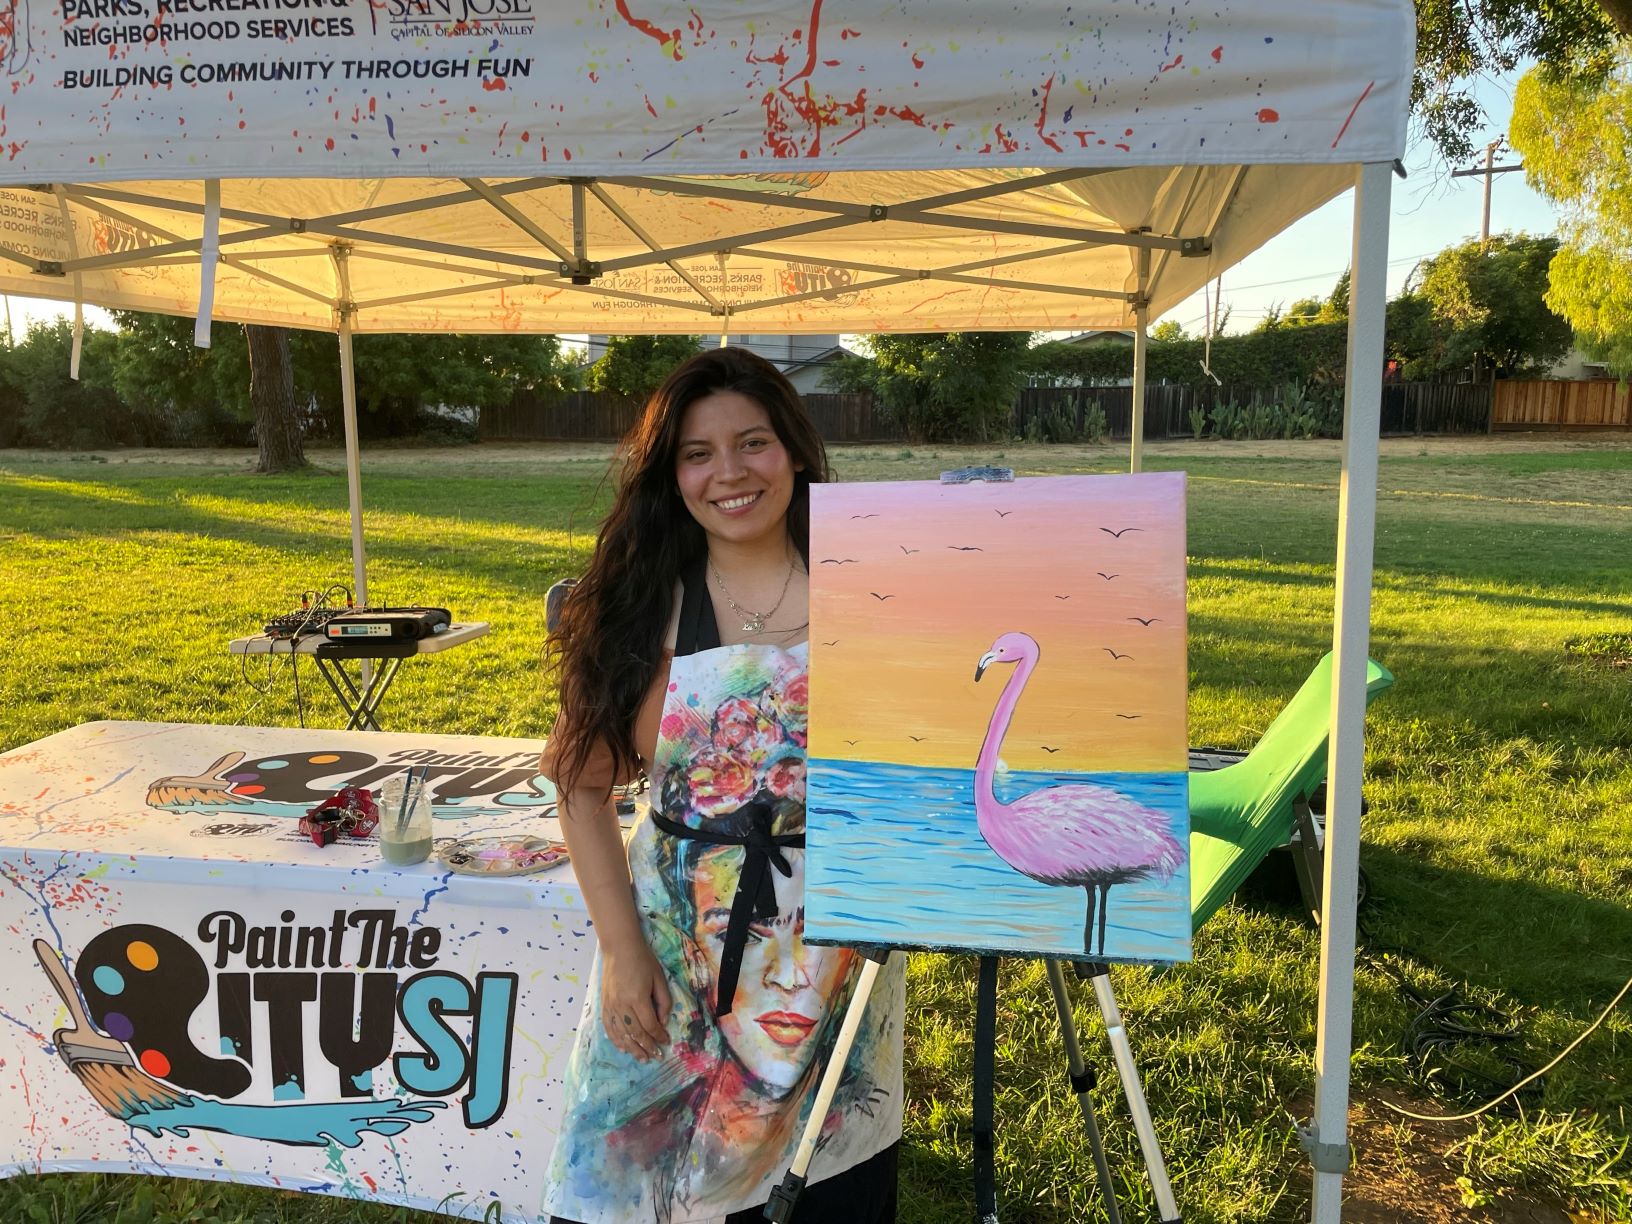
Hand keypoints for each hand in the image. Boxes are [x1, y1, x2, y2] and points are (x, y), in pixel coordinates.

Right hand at [600, 941, 672, 1061]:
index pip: (650, 1025)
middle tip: (656, 1056)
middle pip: (635, 1034)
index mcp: (638, 998)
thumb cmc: (643, 960)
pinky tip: (623, 1048)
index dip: (659, 1036)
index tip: (667, 1042)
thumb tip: (662, 1022)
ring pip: (621, 1034)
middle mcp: (622, 1005)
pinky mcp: (604, 1005)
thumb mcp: (659, 978)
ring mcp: (610, 1006)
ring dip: (632, 1048)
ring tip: (642, 1058)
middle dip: (647, 1047)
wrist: (620, 948)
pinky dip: (616, 1040)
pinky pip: (609, 1028)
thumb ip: (663, 1002)